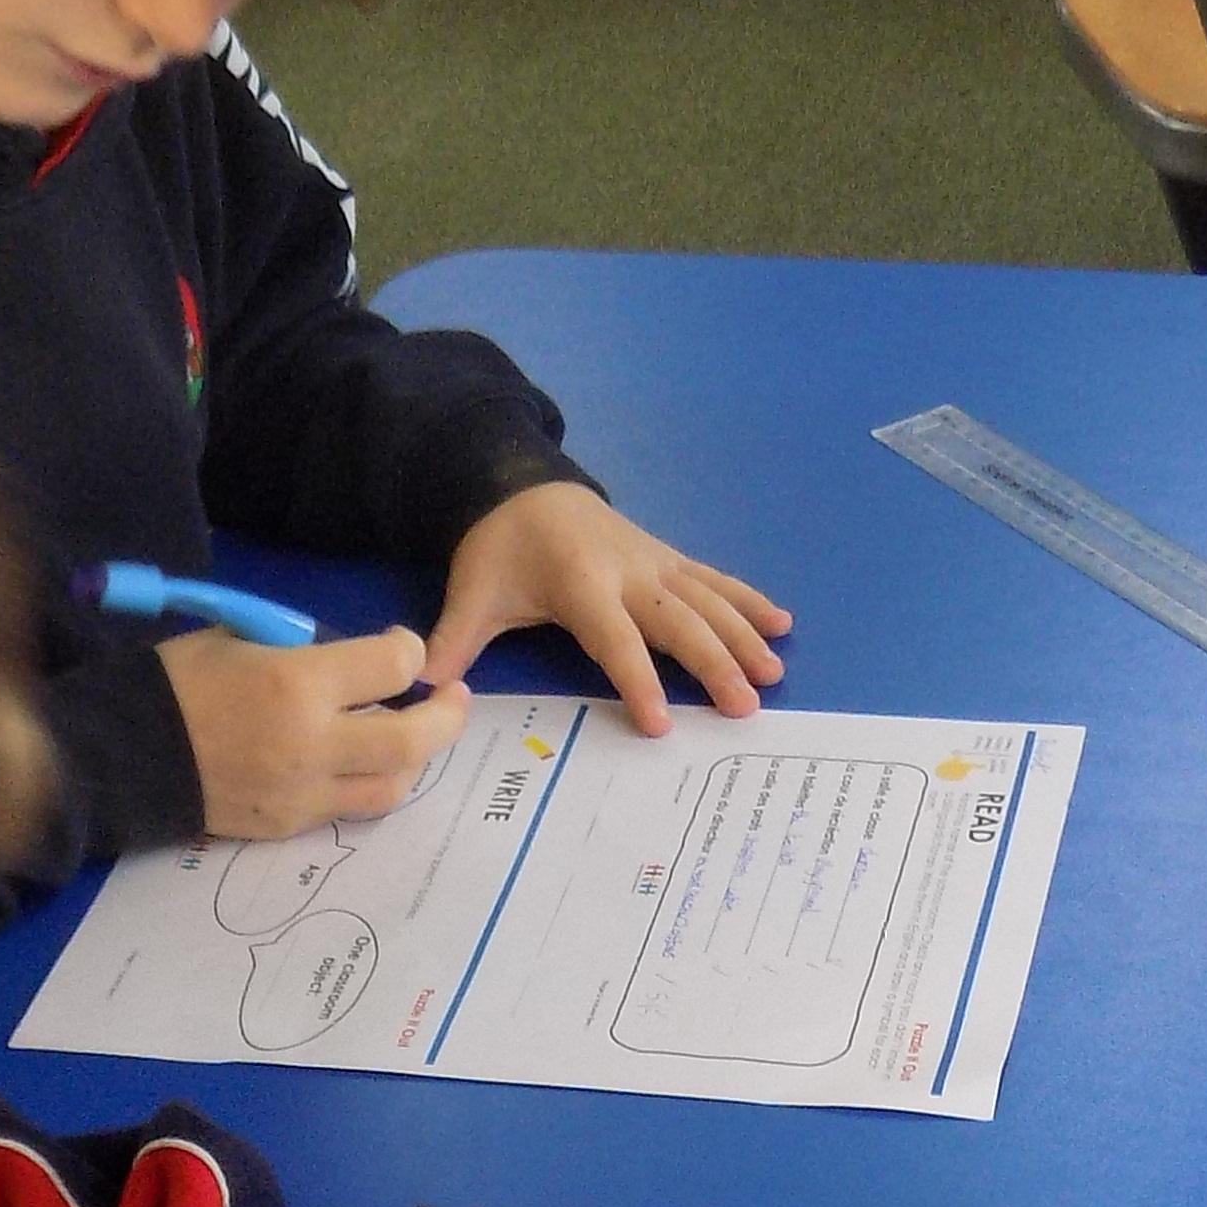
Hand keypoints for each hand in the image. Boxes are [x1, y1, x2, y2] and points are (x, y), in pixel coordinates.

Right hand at [161, 626, 456, 838]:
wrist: (122, 755)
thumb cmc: (176, 682)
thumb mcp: (238, 636)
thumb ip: (301, 646)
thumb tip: (348, 660)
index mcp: (297, 683)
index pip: (393, 667)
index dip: (409, 652)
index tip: (401, 648)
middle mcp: (313, 743)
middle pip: (413, 739)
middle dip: (446, 716)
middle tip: (453, 698)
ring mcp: (304, 792)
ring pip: (393, 785)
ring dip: (415, 759)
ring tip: (415, 737)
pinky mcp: (289, 824)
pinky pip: (349, 808)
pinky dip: (368, 782)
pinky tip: (364, 763)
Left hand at [424, 479, 788, 738]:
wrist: (523, 484)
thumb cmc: (499, 548)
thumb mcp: (472, 593)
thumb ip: (455, 643)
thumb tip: (424, 691)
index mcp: (580, 583)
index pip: (615, 639)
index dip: (638, 679)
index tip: (662, 723)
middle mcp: (628, 571)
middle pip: (678, 621)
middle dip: (714, 663)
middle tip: (745, 705)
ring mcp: (654, 561)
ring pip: (708, 600)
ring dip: (744, 635)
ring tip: (774, 673)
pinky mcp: (668, 558)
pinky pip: (714, 580)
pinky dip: (749, 600)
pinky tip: (783, 623)